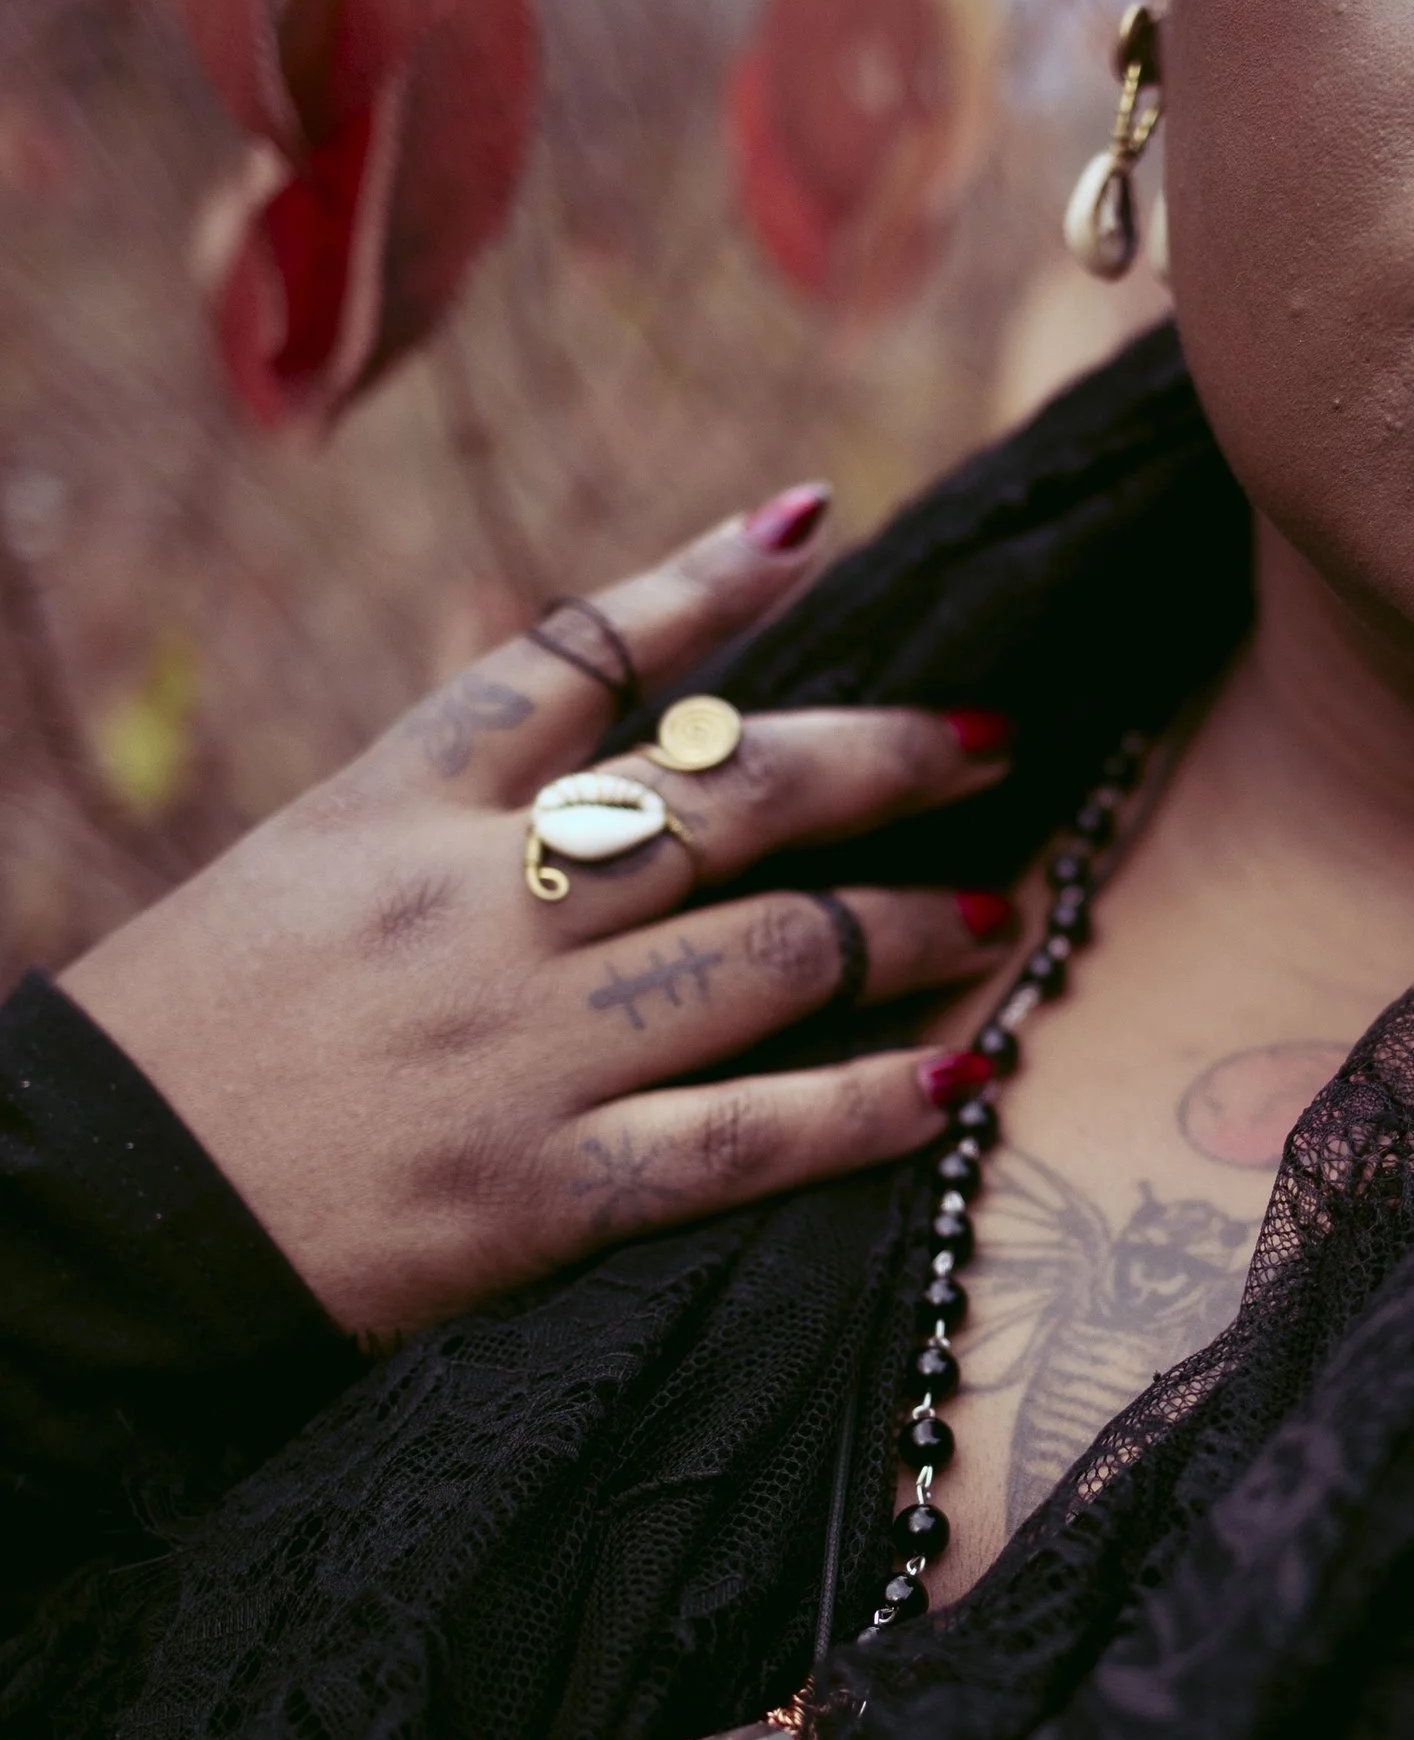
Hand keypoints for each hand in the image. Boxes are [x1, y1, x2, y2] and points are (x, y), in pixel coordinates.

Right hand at [58, 489, 1016, 1334]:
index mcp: (399, 804)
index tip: (812, 523)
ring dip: (908, 923)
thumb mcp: (295, 867)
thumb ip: (445, 812)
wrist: (89, 1216)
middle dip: (883, 760)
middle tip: (991, 742)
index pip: (576, 655)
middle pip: (727, 793)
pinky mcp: (542, 1186)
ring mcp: (521, 1043)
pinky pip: (745, 1134)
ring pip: (774, 950)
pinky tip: (957, 1080)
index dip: (707, 585)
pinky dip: (865, 1106)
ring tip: (996, 910)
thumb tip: (605, 764)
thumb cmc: (186, 1040)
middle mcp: (480, 902)